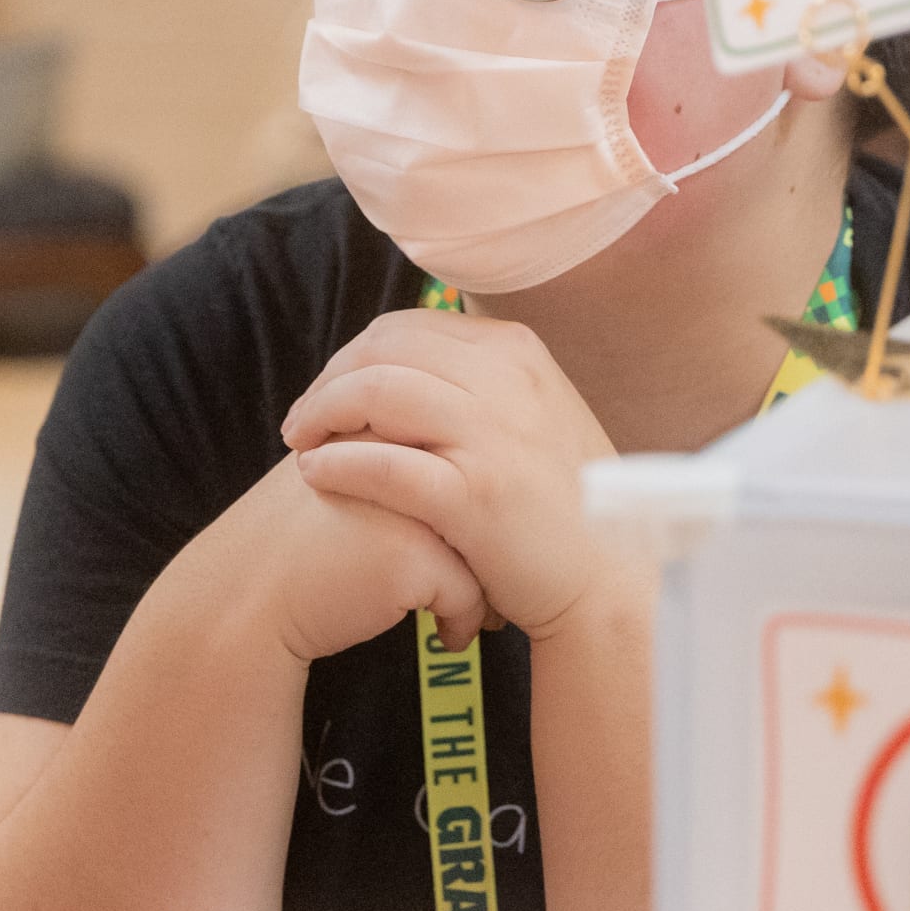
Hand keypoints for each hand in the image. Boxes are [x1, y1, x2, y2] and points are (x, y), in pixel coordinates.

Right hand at [207, 451, 487, 664]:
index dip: (480, 503)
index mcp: (389, 426)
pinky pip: (471, 594)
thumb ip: (388, 458)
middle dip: (496, 543)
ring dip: (490, 585)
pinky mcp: (414, 556)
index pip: (468, 455)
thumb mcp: (339, 474)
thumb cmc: (292, 544)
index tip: (478, 540)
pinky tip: (448, 638)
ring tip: (483, 612)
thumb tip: (456, 470)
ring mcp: (413, 502)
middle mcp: (406, 453)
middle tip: (494, 577)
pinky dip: (463, 621)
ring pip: (489, 546)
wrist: (245, 598)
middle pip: (486, 498)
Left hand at [279, 310, 622, 640]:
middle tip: (302, 419)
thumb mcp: (537, 417)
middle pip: (383, 350)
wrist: (609, 583)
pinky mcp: (475, 495)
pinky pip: (383, 463)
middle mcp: (508, 379)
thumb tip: (416, 362)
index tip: (331, 390)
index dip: (355, 356)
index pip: (409, 327)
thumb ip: (485, 384)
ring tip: (300, 444)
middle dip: (329, 380)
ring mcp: (492, 434)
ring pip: (375, 393)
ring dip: (322, 414)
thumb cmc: (566, 507)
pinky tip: (315, 475)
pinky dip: (338, 464)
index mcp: (518, 352)